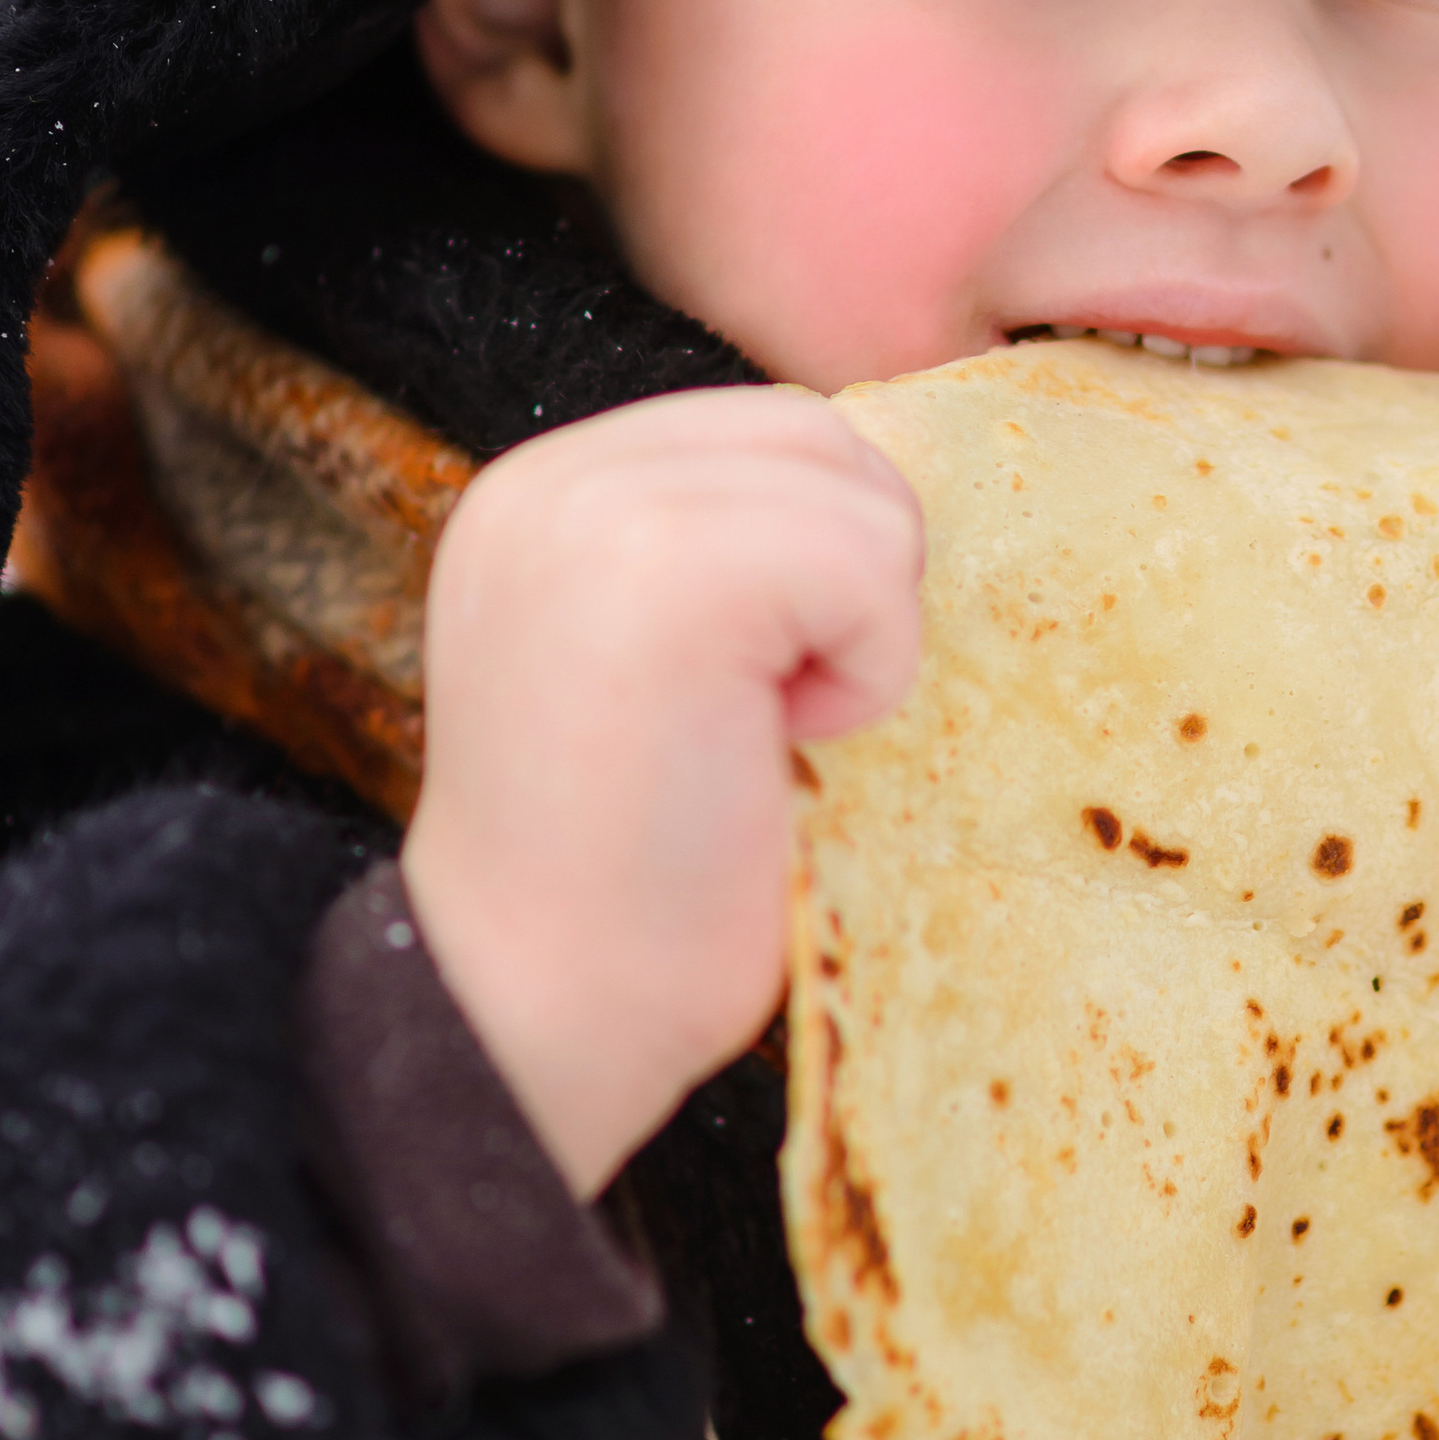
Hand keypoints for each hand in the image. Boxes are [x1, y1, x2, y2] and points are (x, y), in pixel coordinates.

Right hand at [401, 387, 922, 1197]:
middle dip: (852, 578)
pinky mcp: (667, 569)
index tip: (748, 690)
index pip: (770, 429)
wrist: (548, 1010)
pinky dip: (869, 670)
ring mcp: (600, 513)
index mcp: (547, 494)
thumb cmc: (636, 876)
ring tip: (760, 731)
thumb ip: (734, 553)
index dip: (820, 559)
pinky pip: (867, 563)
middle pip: (821, 435)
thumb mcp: (662, 663)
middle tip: (767, 714)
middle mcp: (553, 479)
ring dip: (863, 629)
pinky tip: (775, 744)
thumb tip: (890, 492)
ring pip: (858, 490)